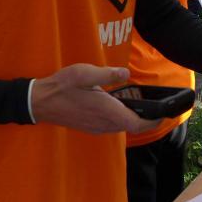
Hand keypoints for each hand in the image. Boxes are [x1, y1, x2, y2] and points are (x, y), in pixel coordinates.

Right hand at [31, 64, 159, 134]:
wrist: (38, 101)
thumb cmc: (62, 86)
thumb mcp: (85, 73)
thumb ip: (107, 74)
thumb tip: (126, 74)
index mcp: (106, 111)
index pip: (136, 124)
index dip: (152, 122)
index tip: (162, 115)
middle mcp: (103, 123)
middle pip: (131, 126)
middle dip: (145, 119)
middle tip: (154, 106)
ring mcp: (95, 127)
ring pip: (121, 127)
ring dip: (132, 119)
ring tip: (140, 105)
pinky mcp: (90, 127)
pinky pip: (111, 126)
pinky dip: (121, 119)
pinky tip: (119, 106)